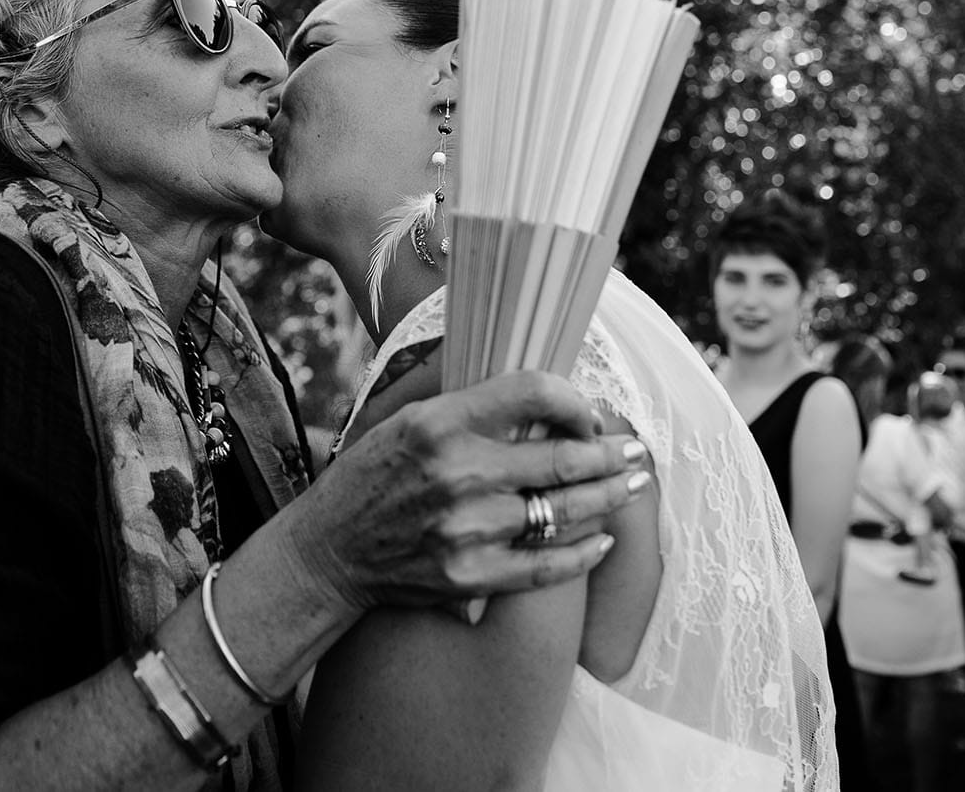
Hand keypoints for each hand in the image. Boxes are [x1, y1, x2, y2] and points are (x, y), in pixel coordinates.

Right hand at [287, 370, 649, 610]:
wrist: (327, 551)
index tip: (589, 414)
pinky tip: (603, 540)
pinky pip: (544, 567)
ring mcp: (465, 530)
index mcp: (440, 422)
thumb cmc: (371, 476)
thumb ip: (468, 402)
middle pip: (561, 457)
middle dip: (611, 453)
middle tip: (637, 450)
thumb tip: (537, 386)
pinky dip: (582, 555)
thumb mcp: (406, 417)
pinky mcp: (468, 577)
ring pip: (561, 511)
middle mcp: (457, 473)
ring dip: (609, 497)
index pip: (531, 391)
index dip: (573, 400)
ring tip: (634, 485)